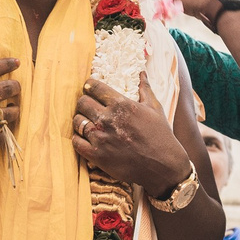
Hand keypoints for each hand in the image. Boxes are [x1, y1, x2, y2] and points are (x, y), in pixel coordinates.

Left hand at [74, 72, 189, 196]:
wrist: (163, 166)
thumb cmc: (161, 135)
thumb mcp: (155, 109)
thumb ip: (145, 89)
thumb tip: (142, 73)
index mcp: (122, 104)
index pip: (94, 87)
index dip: (90, 85)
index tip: (90, 87)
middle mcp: (108, 119)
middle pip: (82, 102)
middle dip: (84, 102)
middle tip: (88, 106)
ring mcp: (100, 138)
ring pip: (77, 121)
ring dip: (80, 120)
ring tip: (87, 122)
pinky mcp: (96, 155)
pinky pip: (76, 142)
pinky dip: (78, 139)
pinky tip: (85, 138)